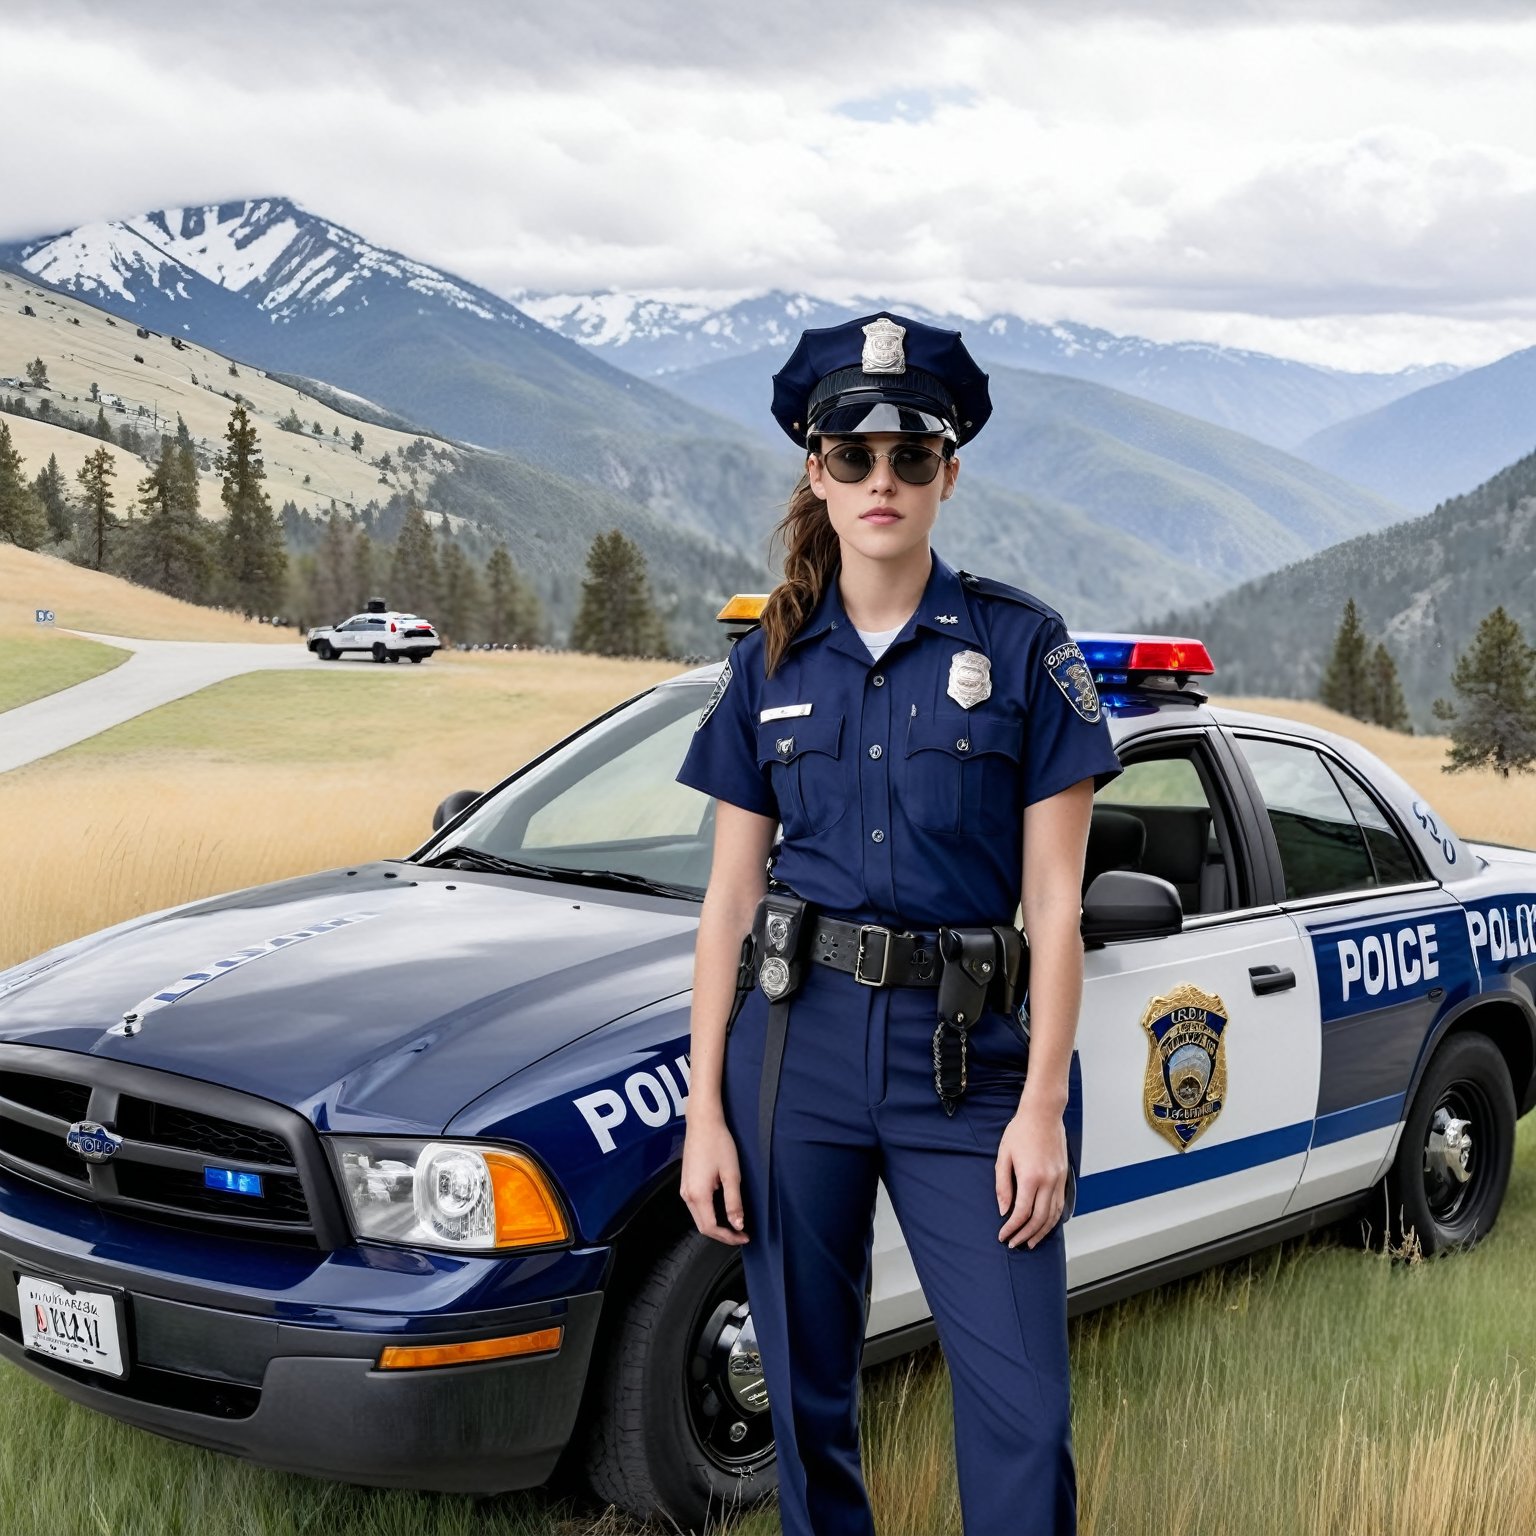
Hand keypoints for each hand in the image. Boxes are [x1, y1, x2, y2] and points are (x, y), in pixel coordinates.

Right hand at [680, 1110, 748, 1244]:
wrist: (703, 1122)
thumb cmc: (718, 1143)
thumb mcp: (731, 1174)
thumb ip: (734, 1202)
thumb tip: (738, 1225)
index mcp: (698, 1195)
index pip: (710, 1228)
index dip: (728, 1237)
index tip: (744, 1237)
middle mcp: (687, 1195)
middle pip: (702, 1226)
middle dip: (722, 1234)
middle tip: (741, 1233)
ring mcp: (684, 1188)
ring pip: (698, 1217)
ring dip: (715, 1224)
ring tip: (734, 1224)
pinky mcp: (686, 1182)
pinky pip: (696, 1206)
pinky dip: (709, 1213)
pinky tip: (722, 1209)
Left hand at [995, 1102, 1068, 1249]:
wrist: (1043, 1114)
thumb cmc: (1021, 1130)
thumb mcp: (1004, 1156)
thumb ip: (1003, 1185)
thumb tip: (1004, 1209)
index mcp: (1031, 1177)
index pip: (1022, 1213)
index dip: (1012, 1228)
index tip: (1004, 1235)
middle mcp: (1049, 1181)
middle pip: (1039, 1219)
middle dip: (1026, 1235)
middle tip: (1015, 1243)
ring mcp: (1059, 1180)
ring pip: (1054, 1215)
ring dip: (1042, 1232)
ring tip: (1030, 1241)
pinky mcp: (1064, 1177)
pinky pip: (1061, 1205)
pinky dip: (1053, 1219)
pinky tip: (1045, 1225)